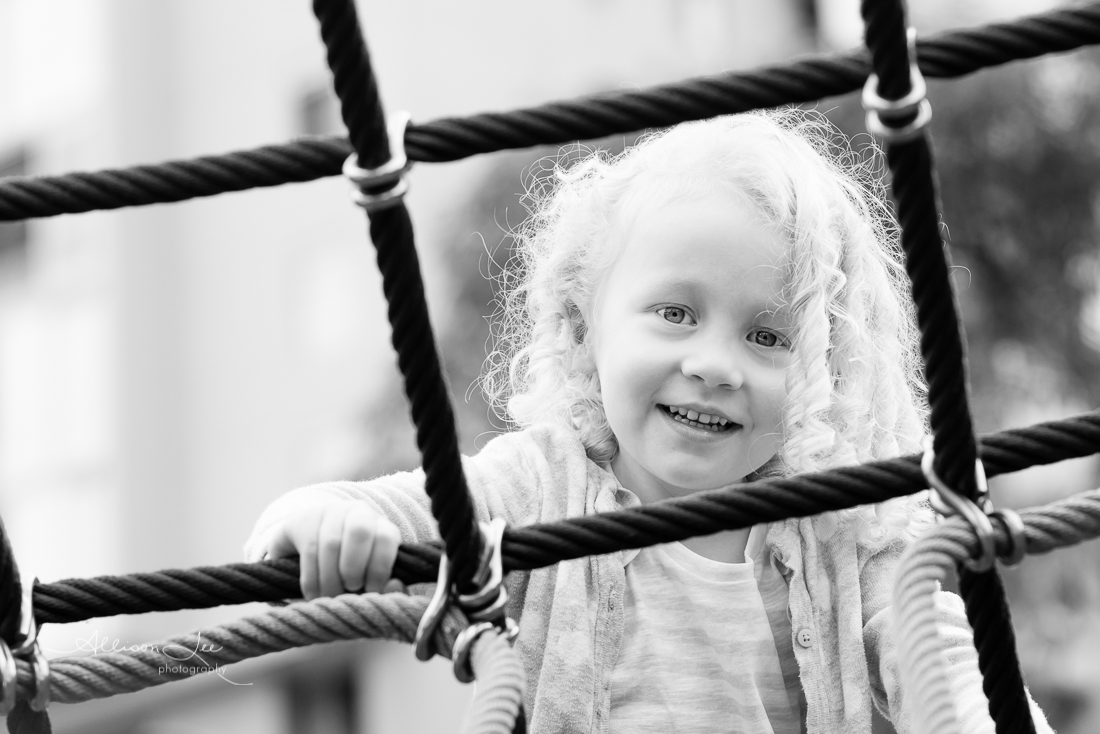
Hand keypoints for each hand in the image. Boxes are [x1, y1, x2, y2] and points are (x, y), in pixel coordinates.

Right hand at [264, 502, 402, 599]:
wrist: (309, 549)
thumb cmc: (349, 572)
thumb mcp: (369, 579)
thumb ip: (385, 587)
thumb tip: (395, 584)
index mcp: (380, 526)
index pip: (386, 538)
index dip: (380, 567)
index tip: (371, 589)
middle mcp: (358, 512)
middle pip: (360, 531)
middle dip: (354, 566)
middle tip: (350, 587)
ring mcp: (330, 512)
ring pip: (331, 543)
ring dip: (331, 578)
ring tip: (330, 596)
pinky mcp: (305, 520)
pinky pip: (309, 550)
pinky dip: (312, 579)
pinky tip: (314, 594)